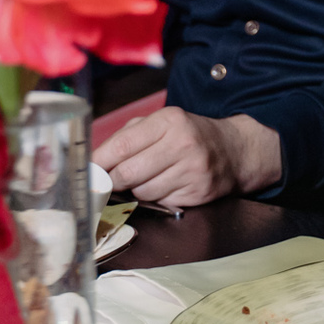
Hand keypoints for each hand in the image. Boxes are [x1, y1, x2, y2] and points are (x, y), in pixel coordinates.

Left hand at [93, 105, 281, 206]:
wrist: (234, 151)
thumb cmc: (188, 136)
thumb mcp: (162, 123)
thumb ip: (128, 136)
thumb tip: (95, 161)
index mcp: (169, 121)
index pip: (122, 146)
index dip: (100, 162)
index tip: (88, 171)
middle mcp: (182, 144)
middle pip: (128, 173)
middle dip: (114, 180)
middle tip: (111, 180)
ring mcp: (192, 170)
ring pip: (142, 192)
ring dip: (137, 190)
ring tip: (148, 178)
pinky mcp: (198, 192)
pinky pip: (160, 202)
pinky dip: (156, 197)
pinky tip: (167, 184)